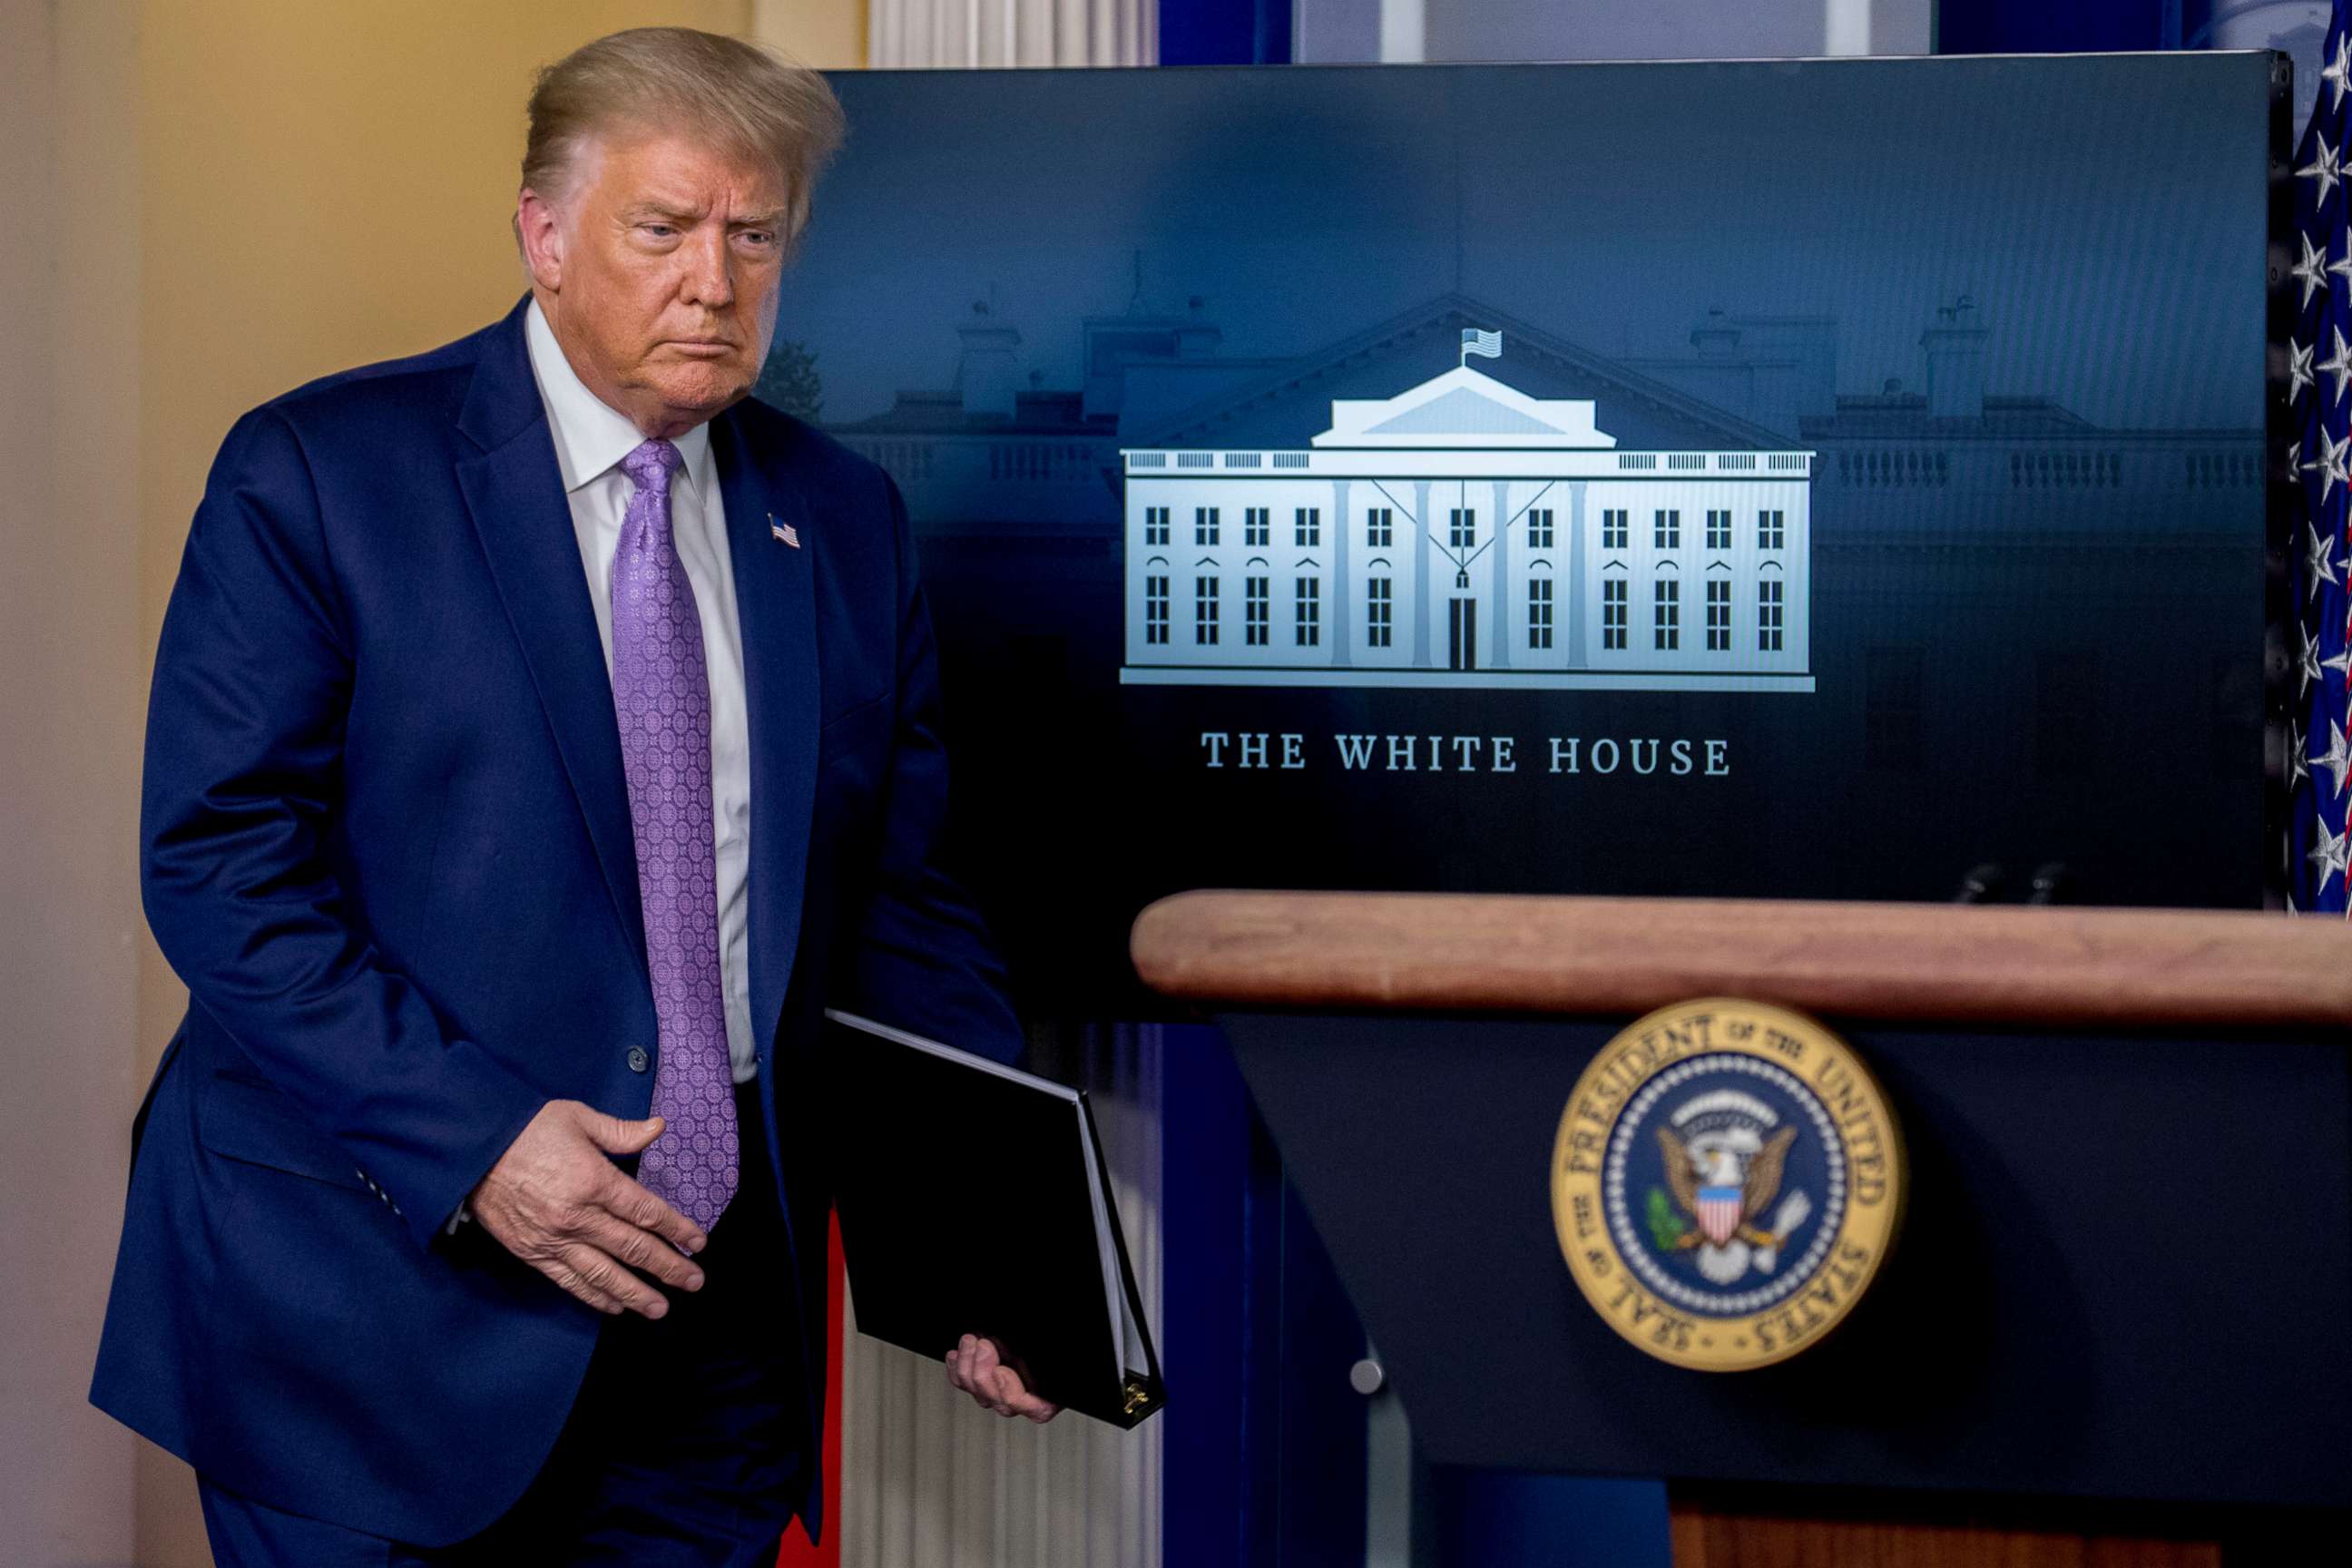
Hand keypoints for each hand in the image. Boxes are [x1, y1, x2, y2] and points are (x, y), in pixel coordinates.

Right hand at [469, 1100, 706, 1317]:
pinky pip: (569, 1280)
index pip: (646, 1212)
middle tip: (694, 1282)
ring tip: (660, 1308)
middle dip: (667, 1267)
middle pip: (632, 1248)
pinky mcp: (531, 1252)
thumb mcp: (578, 1117)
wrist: (469, 1149)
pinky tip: (614, 1306)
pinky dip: (593, 1296)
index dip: (676, 1229)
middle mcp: (578, 1216)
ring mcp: (553, 1239)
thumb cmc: (527, 1127)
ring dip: (635, 1293)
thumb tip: (658, 1128)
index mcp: (595, 1181)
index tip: (698, 1243)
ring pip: (603, 1273)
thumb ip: (621, 1131)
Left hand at [945, 1333, 1060, 1422]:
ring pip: (977, 1392)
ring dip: (968, 1365)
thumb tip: (1051, 1343)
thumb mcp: (1054, 1358)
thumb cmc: (1054, 1355)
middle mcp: (1021, 1404)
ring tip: (969, 1342)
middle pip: (995, 1399)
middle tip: (983, 1345)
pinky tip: (955, 1356)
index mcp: (1045, 1403)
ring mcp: (1000, 1396)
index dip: (1009, 1391)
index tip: (1002, 1370)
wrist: (1051, 1338)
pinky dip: (957, 1370)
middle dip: (983, 1370)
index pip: (1026, 1407)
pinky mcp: (983, 1385)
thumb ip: (1048, 1359)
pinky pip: (965, 1386)